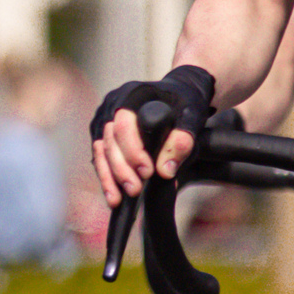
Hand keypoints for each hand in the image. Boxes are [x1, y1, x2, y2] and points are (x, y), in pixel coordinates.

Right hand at [90, 66, 215, 207]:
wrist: (179, 95)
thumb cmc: (184, 101)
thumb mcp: (191, 117)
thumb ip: (182, 141)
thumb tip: (165, 170)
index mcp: (133, 94)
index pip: (124, 125)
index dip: (133, 151)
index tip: (147, 172)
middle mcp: (114, 105)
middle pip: (110, 140)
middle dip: (120, 169)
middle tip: (134, 189)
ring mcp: (106, 119)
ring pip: (101, 151)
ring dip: (109, 177)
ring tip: (118, 199)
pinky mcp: (105, 135)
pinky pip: (101, 157)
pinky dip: (107, 176)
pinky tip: (113, 194)